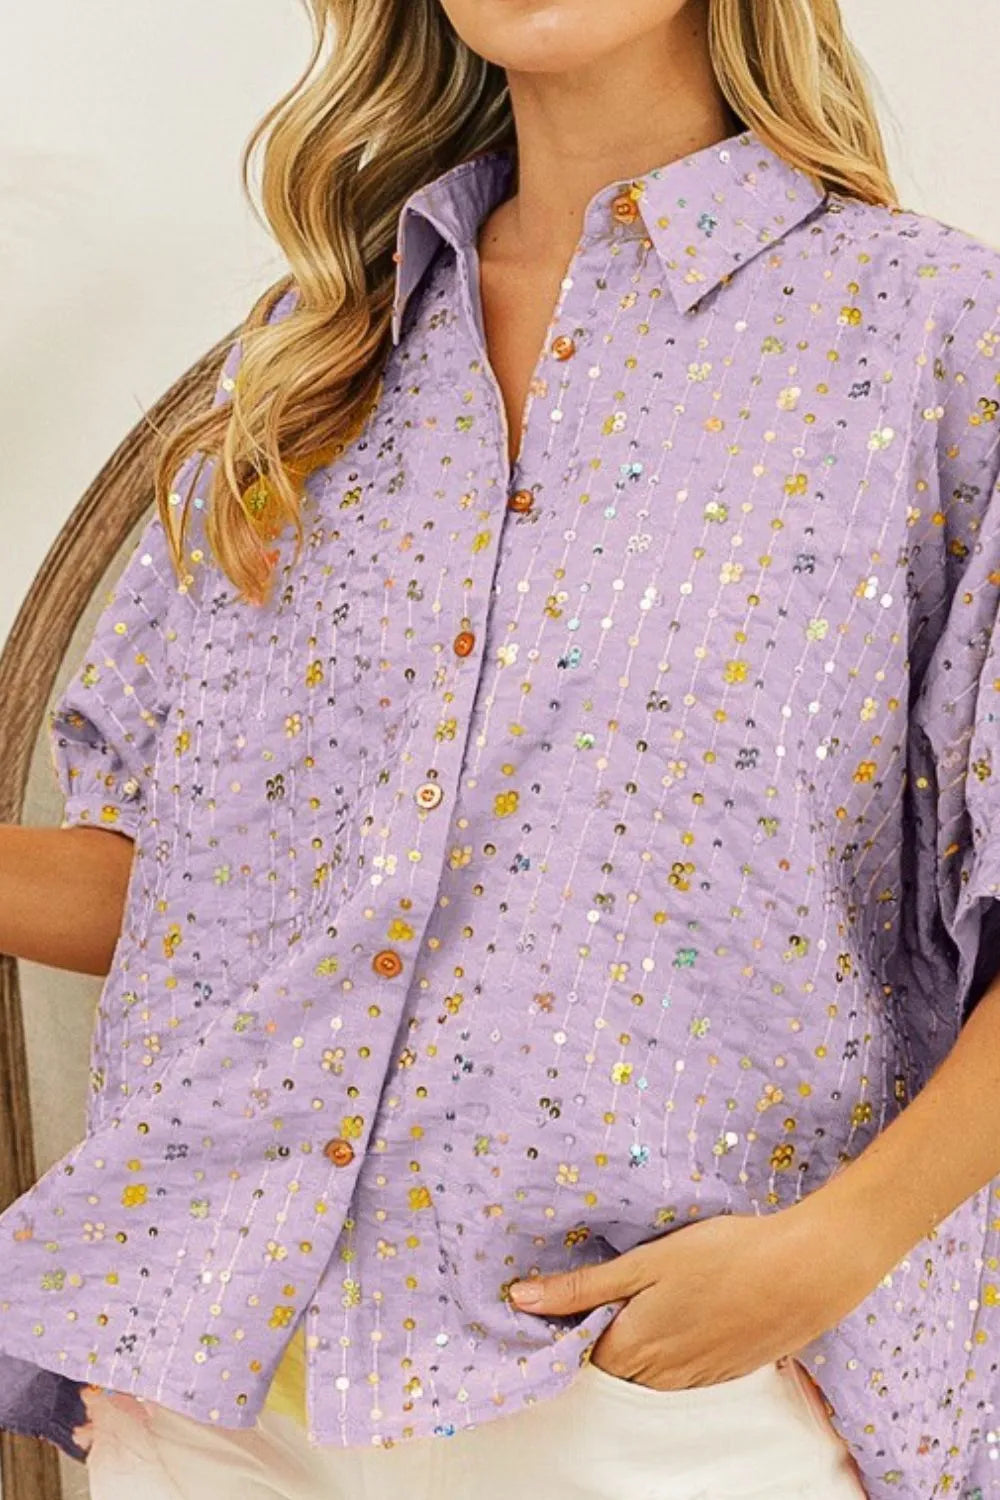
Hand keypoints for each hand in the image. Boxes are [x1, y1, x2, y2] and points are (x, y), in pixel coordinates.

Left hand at [508, 1196, 887, 1390]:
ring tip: (640, 1302)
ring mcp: (697, 1380)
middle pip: (611, 1371)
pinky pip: (682, 1373)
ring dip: (635, 1347)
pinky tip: (682, 1314)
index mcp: (632, 1348)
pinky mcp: (727, 1372)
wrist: (806, 1272)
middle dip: (595, 1341)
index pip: (577, 1358)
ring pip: (647, 1375)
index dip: (562, 1332)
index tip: (553, 1303)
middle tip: (592, 1298)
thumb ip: (583, 1287)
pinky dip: (671, 1351)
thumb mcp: (645, 1262)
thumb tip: (519, 1299)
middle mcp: (660, 1377)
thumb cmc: (724, 1255)